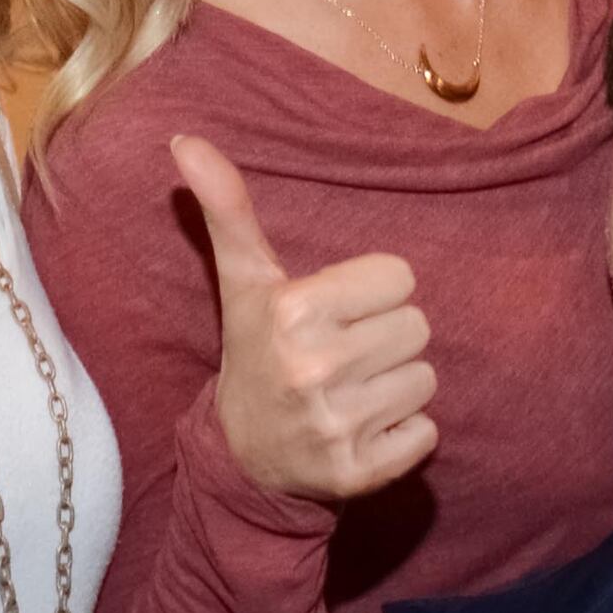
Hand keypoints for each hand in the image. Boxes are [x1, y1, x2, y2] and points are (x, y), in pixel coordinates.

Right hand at [174, 135, 437, 502]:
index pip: (400, 277)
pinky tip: (363, 429)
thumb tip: (185, 138)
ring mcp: (336, 425)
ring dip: (396, 385)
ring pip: (426, 379)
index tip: (335, 313)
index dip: (372, 293)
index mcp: (293, 310)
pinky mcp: (359, 473)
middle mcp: (314, 368)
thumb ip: (227, 206)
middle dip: (385, 338)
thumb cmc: (257, 349)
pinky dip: (403, 434)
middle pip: (418, 327)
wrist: (242, 456)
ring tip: (352, 391)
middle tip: (344, 354)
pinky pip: (427, 434)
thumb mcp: (244, 279)